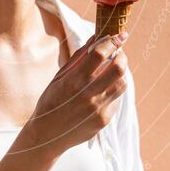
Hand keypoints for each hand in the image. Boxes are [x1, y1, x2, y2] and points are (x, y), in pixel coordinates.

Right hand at [25, 30, 128, 154]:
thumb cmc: (51, 102)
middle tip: (118, 54)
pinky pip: (116, 100)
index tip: (120, 35)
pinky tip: (101, 93)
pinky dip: (112, 91)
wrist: (47, 135)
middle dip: (122, 56)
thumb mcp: (59, 77)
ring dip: (119, 74)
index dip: (113, 41)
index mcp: (74, 80)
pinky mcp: (103, 120)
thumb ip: (79, 57)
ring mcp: (98, 109)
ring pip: (122, 84)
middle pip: (118, 68)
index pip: (100, 54)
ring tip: (110, 73)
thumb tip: (96, 38)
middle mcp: (88, 94)